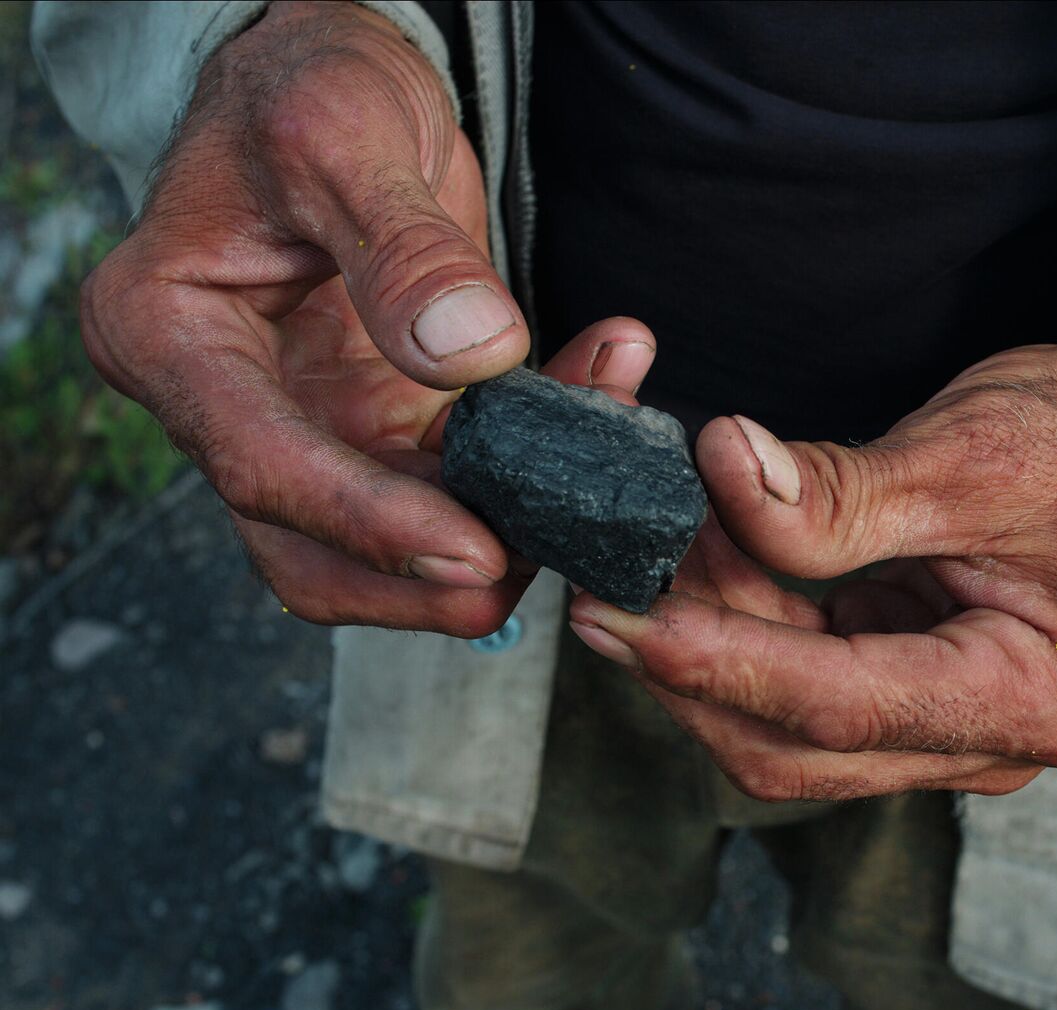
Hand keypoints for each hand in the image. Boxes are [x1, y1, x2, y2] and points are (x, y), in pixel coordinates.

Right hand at [79, 2, 637, 634]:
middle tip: (530, 566)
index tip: (475, 554)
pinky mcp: (371, 429)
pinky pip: (447, 485)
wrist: (334, 86)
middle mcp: (223, 403)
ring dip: (486, 536)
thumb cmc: (308, 89)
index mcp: (168, 335)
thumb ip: (404, 248)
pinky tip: (592, 417)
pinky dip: (520, 475)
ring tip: (583, 490)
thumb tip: (474, 354)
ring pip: (384, 544)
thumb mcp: (344, 134)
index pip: (261, 465)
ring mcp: (300, 426)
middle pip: (309, 549)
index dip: (369, 525)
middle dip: (421, 580)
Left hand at [569, 344, 1056, 799]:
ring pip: (789, 726)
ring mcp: (948, 728)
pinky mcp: (915, 693)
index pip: (840, 707)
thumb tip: (722, 468)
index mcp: (1034, 697)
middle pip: (798, 746)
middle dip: (691, 673)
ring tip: (647, 558)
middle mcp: (989, 743)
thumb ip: (845, 489)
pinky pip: (808, 685)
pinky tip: (703, 564)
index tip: (623, 613)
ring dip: (709, 649)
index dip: (720, 663)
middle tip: (602, 591)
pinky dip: (746, 631)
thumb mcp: (979, 453)